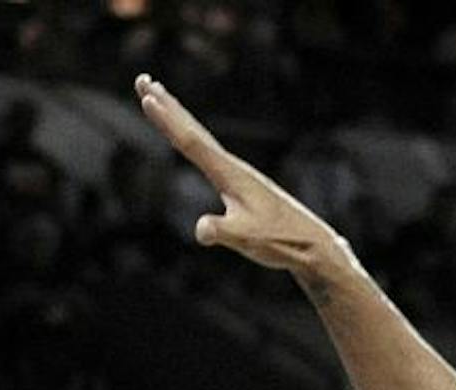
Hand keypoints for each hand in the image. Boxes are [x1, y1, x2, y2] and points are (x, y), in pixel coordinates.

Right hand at [135, 74, 355, 284]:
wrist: (312, 244)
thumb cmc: (281, 241)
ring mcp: (238, 173)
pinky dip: (193, 137)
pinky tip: (191, 139)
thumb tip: (201, 231)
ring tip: (159, 97)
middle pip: (192, 129)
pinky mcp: (241, 183)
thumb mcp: (247, 239)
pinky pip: (208, 152)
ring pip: (200, 136)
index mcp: (230, 174)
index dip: (168, 120)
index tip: (147, 96)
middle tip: (142, 79)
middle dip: (166, 104)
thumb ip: (222, 232)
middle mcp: (233, 167)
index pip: (191, 142)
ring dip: (178, 116)